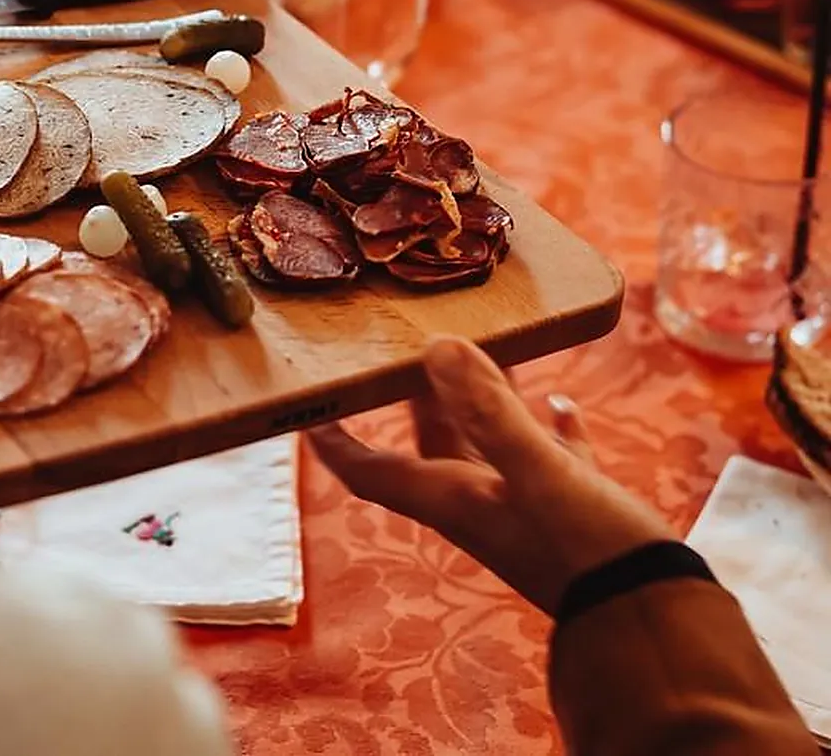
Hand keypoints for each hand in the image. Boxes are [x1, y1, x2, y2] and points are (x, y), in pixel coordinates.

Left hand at [308, 336, 670, 614]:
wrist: (659, 622)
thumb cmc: (590, 550)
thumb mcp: (538, 472)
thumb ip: (489, 411)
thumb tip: (436, 348)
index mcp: (452, 499)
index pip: (369, 469)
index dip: (333, 441)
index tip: (305, 405)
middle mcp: (480, 504)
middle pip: (431, 442)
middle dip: (416, 394)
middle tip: (406, 343)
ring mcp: (527, 510)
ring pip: (491, 445)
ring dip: (484, 401)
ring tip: (485, 349)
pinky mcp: (574, 514)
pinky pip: (551, 462)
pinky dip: (550, 428)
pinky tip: (561, 401)